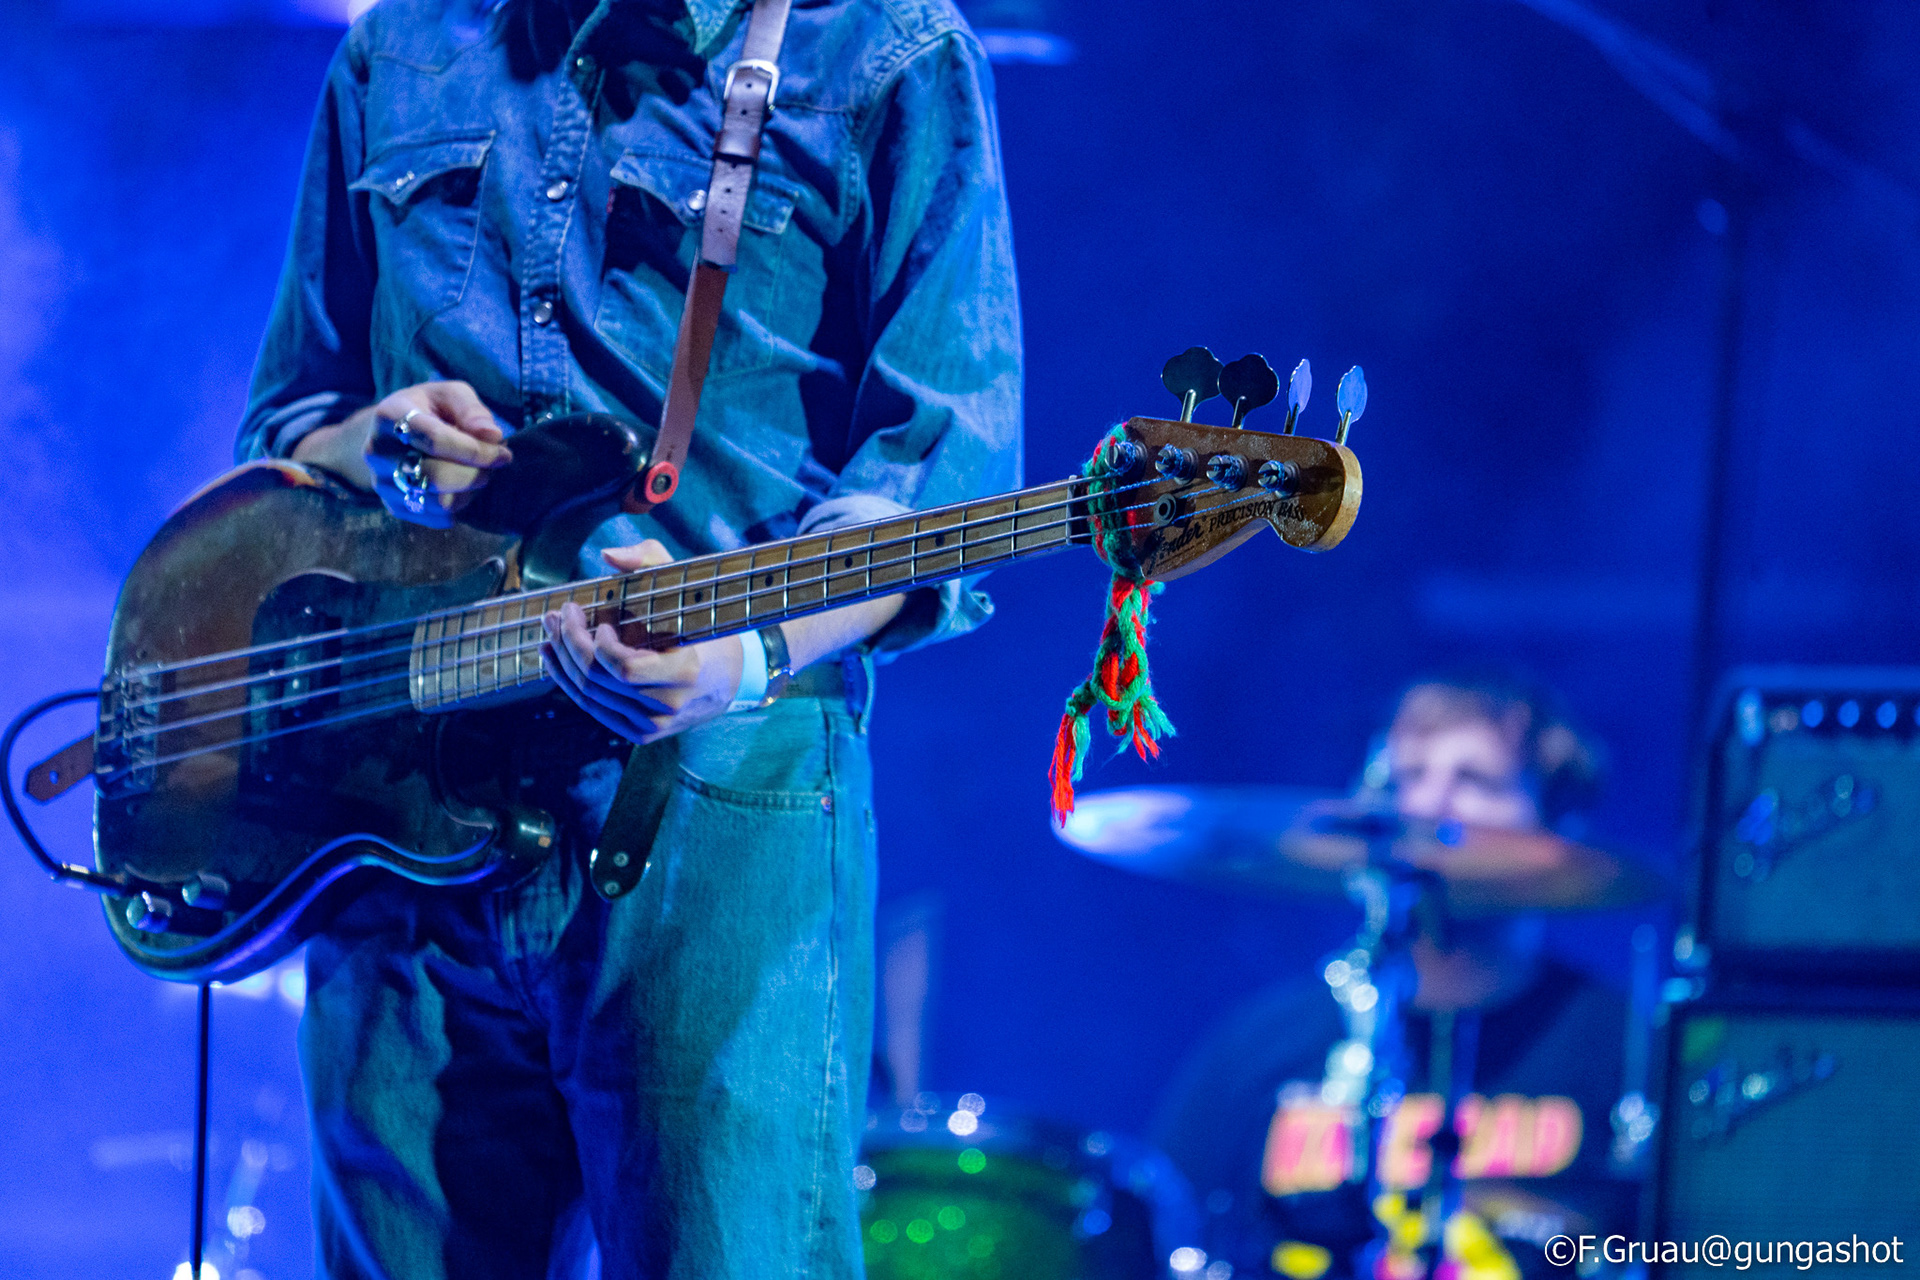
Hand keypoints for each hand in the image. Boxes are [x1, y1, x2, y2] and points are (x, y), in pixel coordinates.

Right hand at [291, 380, 511, 526]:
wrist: (395, 432)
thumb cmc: (429, 409)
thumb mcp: (449, 394)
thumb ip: (472, 410)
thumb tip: (492, 436)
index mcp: (390, 417)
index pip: (436, 440)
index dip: (475, 450)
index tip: (502, 452)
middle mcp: (378, 452)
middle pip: (436, 476)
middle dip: (475, 473)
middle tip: (494, 465)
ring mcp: (382, 482)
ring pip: (438, 502)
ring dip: (469, 491)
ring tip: (477, 473)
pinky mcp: (393, 505)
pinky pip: (436, 517)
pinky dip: (458, 506)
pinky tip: (461, 487)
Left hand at [540, 540, 746, 743]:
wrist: (727, 678)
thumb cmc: (699, 625)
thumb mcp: (683, 585)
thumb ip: (649, 560)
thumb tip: (607, 556)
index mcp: (685, 672)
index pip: (624, 669)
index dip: (598, 645)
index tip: (599, 618)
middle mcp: (668, 705)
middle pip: (599, 680)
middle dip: (570, 643)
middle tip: (558, 615)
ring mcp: (653, 725)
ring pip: (589, 696)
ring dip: (562, 661)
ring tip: (551, 632)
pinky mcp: (640, 733)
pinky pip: (594, 709)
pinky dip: (568, 683)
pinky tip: (555, 658)